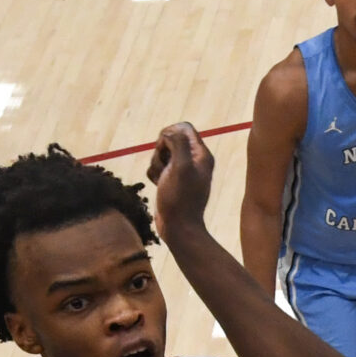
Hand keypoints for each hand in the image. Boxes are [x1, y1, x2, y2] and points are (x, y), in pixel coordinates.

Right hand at [144, 121, 215, 237]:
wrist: (178, 228)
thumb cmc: (180, 199)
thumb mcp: (181, 167)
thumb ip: (178, 143)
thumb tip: (169, 133)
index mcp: (202, 155)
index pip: (184, 128)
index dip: (170, 133)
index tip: (163, 148)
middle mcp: (194, 161)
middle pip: (170, 139)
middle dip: (160, 150)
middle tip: (165, 167)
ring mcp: (182, 171)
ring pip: (161, 153)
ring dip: (156, 164)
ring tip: (162, 180)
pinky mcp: (171, 180)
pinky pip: (157, 168)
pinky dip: (154, 175)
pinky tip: (159, 186)